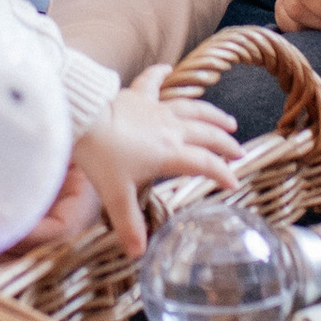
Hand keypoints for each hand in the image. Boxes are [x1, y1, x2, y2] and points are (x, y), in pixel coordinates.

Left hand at [68, 65, 240, 260]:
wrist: (82, 118)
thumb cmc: (101, 155)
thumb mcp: (116, 196)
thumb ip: (129, 224)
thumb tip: (138, 254)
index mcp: (170, 153)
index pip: (205, 163)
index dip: (222, 174)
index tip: (234, 183)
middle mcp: (170, 128)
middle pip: (206, 134)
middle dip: (225, 143)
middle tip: (238, 150)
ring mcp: (155, 108)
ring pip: (191, 108)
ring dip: (211, 113)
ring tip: (226, 119)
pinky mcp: (137, 95)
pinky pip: (153, 81)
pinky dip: (161, 74)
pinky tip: (169, 67)